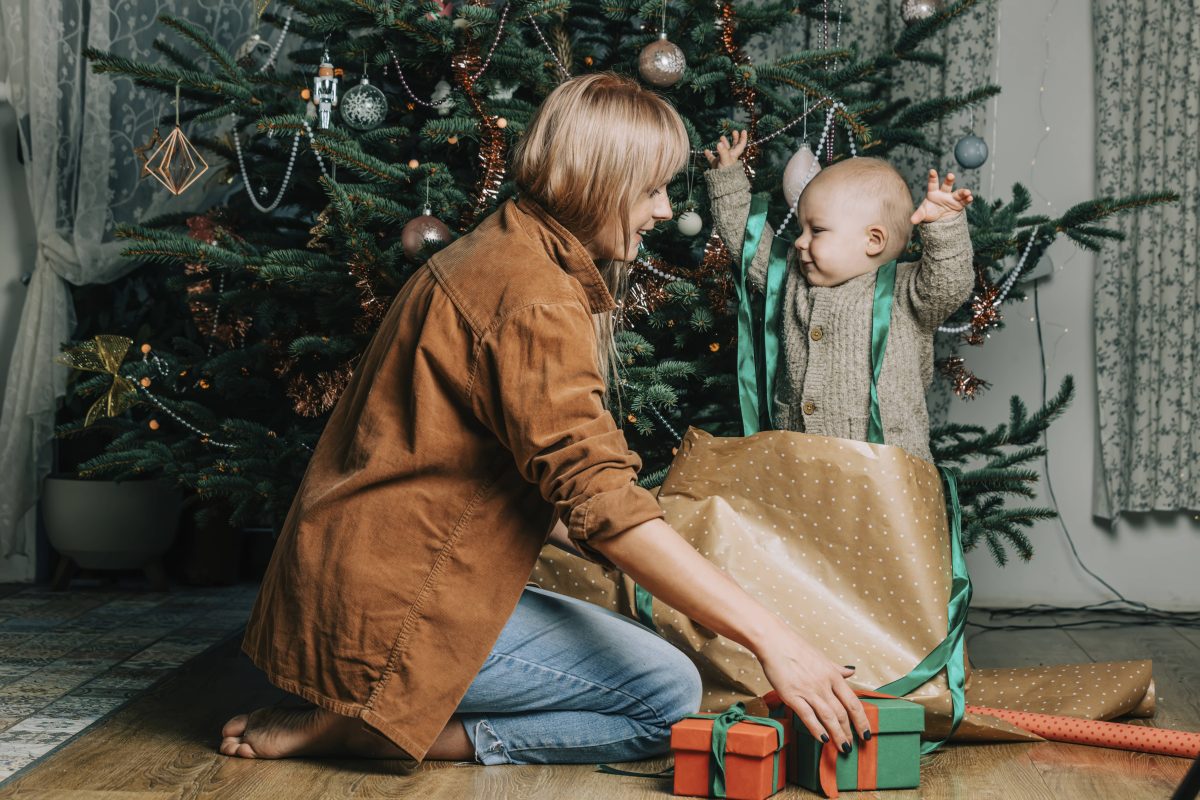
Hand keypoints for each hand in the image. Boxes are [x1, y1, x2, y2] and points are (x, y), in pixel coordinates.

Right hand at [703, 130, 747, 168]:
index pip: (741, 145)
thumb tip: (719, 143)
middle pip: (734, 146)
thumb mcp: (725, 160)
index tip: (743, 131)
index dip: (743, 138)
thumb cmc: (725, 172)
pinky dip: (709, 154)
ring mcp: (723, 160)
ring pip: (724, 150)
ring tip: (721, 137)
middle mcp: (730, 156)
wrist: (720, 183)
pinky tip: (706, 151)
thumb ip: (722, 152)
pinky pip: (713, 158)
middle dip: (735, 138)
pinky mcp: (716, 164)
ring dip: (723, 143)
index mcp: (734, 154)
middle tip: (734, 131)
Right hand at [755, 624, 870, 750]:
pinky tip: (822, 739)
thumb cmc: (796, 648)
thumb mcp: (822, 658)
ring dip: (837, 734)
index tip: (866, 732)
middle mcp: (824, 684)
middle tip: (851, 745)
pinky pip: (808, 716)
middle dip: (849, 732)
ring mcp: (808, 691)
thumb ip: (837, 668)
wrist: (774, 641)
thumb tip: (852, 671)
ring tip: (842, 747)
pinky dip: (816, 729)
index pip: (853, 702)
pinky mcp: (792, 696)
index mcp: (833, 675)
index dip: (861, 720)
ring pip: (828, 717)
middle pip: (842, 713)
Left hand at [910, 169, 973, 224]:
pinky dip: (967, 199)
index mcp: (933, 193)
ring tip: (967, 192)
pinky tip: (970, 198)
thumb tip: (912, 221)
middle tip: (950, 175)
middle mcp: (944, 193)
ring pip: (958, 193)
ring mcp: (952, 198)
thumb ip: (918, 215)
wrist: (939, 220)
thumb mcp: (923, 214)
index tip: (932, 171)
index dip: (932, 177)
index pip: (932, 184)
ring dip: (963, 192)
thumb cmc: (930, 212)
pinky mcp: (959, 204)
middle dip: (949, 180)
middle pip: (946, 185)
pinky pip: (964, 201)